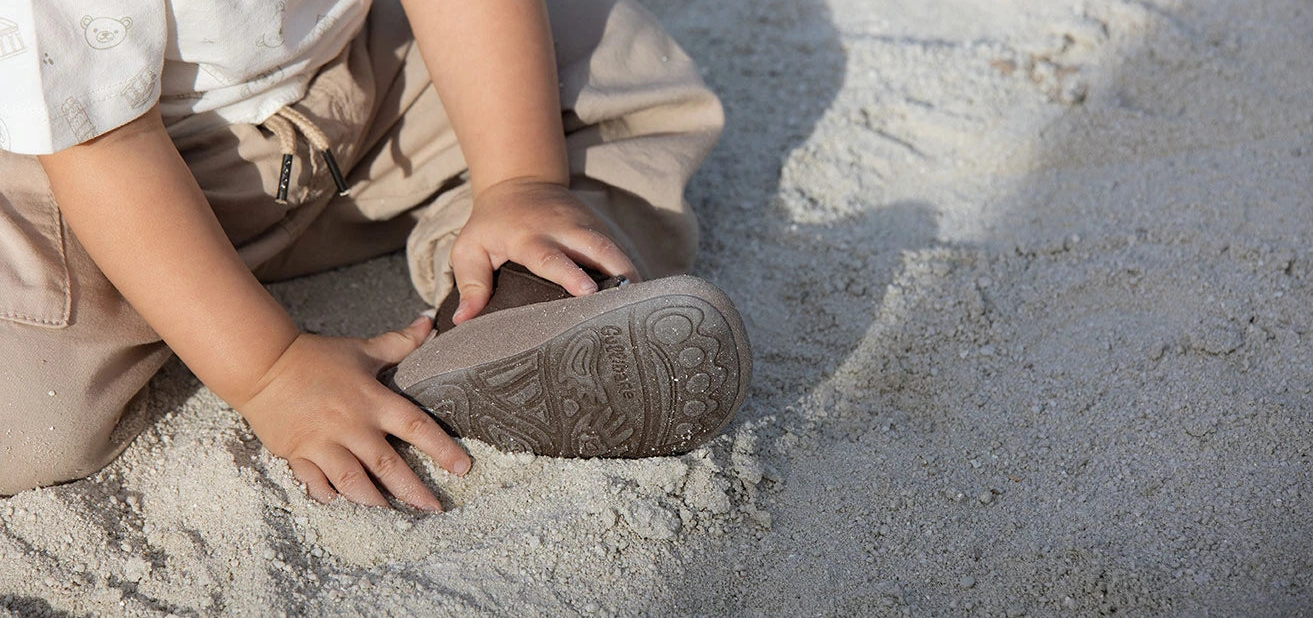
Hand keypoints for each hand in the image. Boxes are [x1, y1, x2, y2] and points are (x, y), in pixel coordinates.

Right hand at [234, 316, 470, 509]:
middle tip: (434, 509)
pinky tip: (345, 506)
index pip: (416, 427)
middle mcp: (351, 425)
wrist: (262, 363)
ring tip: (392, 517)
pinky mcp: (298, 454)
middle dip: (414, 491)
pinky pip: (317, 484)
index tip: (463, 468)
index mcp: (372, 401)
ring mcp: (323, 443)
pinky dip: (331, 496)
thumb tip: (430, 321)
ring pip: (353, 482)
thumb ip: (399, 342)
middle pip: (388, 466)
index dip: (442, 449)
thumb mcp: (362, 349)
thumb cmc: (317, 357)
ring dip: (374, 502)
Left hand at [449, 178, 638, 323]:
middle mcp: (562, 228)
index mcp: (528, 236)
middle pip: (596, 248)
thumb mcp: (468, 248)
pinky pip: (617, 250)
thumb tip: (464, 321)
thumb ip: (470, 283)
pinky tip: (639, 296)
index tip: (588, 292)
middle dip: (616, 272)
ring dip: (629, 273)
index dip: (570, 274)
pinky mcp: (598, 227)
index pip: (550, 257)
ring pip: (613, 248)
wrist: (518, 181)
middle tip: (631, 303)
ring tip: (643, 305)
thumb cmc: (491, 224)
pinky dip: (629, 270)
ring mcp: (584, 225)